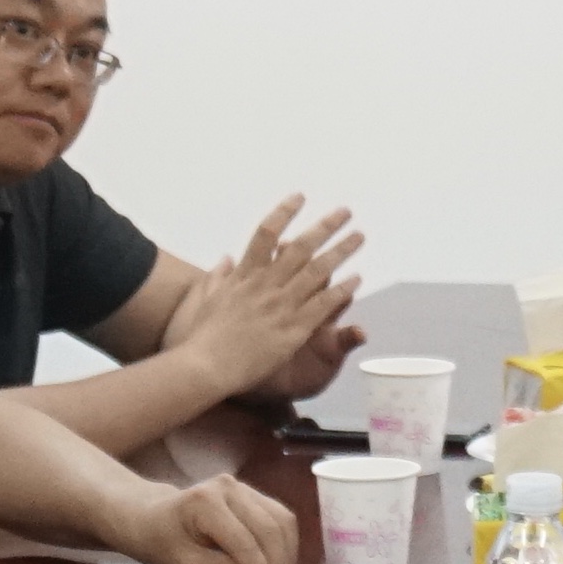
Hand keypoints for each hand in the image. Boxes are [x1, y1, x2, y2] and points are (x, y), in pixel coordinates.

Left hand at [138, 470, 304, 563]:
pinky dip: (285, 542)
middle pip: (268, 528)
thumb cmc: (162, 544)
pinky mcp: (251, 493)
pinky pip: (278, 516)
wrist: (151, 517)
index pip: (243, 541)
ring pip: (281, 520)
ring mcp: (242, 486)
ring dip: (289, 553)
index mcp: (205, 503)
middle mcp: (228, 487)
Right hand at [173, 200, 364, 397]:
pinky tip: (357, 279)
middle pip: (300, 247)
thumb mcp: (207, 300)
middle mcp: (265, 285)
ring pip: (317, 272)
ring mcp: (280, 306)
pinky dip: (341, 290)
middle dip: (325, 227)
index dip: (284, 212)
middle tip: (345, 212)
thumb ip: (217, 276)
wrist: (206, 366)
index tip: (299, 197)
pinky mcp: (293, 329)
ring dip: (340, 251)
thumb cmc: (203, 337)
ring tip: (359, 236)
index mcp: (245, 275)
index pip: (266, 234)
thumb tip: (226, 258)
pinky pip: (323, 305)